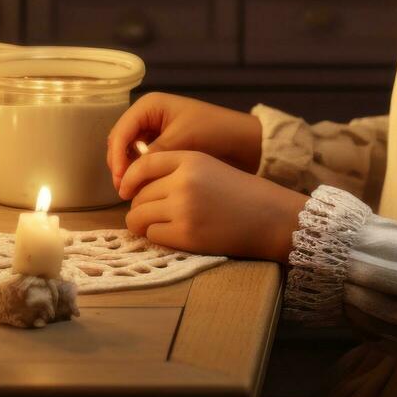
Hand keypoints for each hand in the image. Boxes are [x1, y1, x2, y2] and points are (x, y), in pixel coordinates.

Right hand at [106, 92, 262, 191]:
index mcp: (149, 106)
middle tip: (125, 190)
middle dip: (120, 165)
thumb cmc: (214, 132)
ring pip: (129, 153)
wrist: (244, 141)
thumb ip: (153, 155)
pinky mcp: (162, 146)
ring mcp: (154, 131)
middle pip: (121, 142)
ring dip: (129, 170)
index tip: (122, 180)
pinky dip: (142, 172)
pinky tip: (146, 187)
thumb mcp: (182, 140)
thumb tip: (129, 176)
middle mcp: (148, 116)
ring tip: (134, 192)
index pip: (121, 131)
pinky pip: (143, 160)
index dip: (117, 156)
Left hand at [120, 150, 306, 260]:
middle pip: (138, 195)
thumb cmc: (240, 193)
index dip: (130, 179)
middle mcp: (183, 180)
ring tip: (161, 226)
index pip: (143, 164)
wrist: (271, 217)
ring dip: (145, 224)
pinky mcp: (186, 234)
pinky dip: (158, 237)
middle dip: (141, 206)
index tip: (125, 190)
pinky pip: (152, 235)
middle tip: (155, 214)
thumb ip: (175, 170)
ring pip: (139, 216)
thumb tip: (134, 187)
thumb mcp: (208, 167)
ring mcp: (183, 208)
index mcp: (190, 158)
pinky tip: (174, 235)